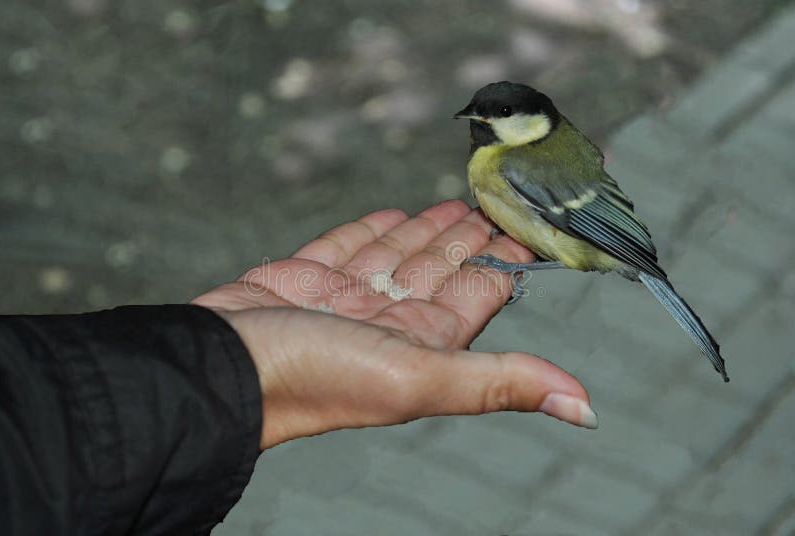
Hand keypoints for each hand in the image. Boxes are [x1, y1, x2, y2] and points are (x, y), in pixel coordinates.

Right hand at [191, 200, 594, 449]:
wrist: (220, 367)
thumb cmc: (317, 378)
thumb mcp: (420, 378)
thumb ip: (500, 382)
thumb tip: (585, 410)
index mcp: (424, 342)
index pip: (480, 290)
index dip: (507, 258)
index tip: (532, 228)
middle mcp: (388, 321)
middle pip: (442, 267)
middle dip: (471, 234)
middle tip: (497, 197)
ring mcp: (343, 299)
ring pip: (397, 254)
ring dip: (427, 227)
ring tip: (455, 200)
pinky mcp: (301, 279)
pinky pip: (347, 247)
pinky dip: (371, 230)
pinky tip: (392, 215)